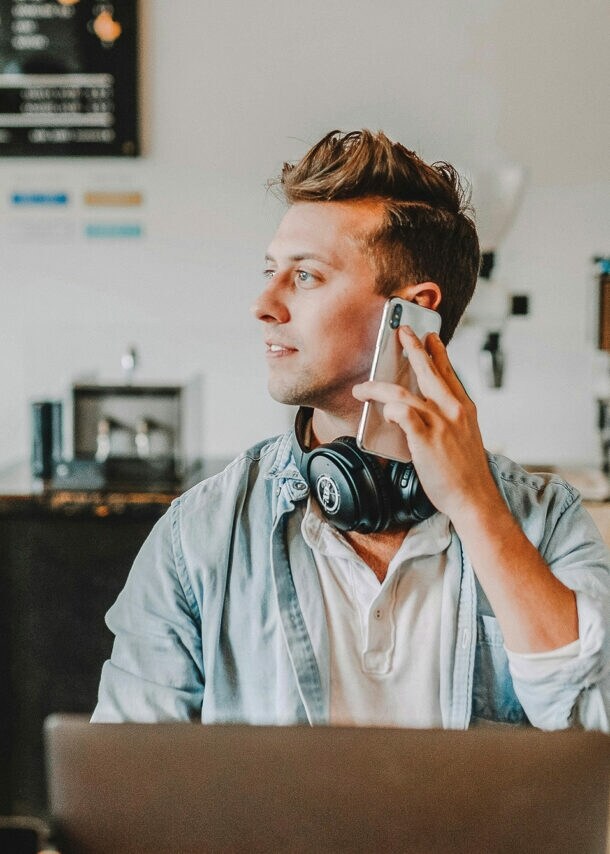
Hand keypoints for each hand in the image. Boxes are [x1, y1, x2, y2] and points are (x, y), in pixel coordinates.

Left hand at [352, 326, 499, 521]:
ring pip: (403, 393)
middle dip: (413, 348)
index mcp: (463, 409)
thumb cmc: (466, 472)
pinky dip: (391, 409)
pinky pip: (403, 414)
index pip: (448, 373)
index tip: (430, 337)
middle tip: (402, 332)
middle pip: (428, 371)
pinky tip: (383, 410)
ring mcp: (438, 424)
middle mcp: (452, 410)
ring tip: (363, 388)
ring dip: (378, 388)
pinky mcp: (425, 440)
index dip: (437, 352)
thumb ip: (449, 419)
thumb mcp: (465, 436)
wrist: (473, 497)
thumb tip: (424, 411)